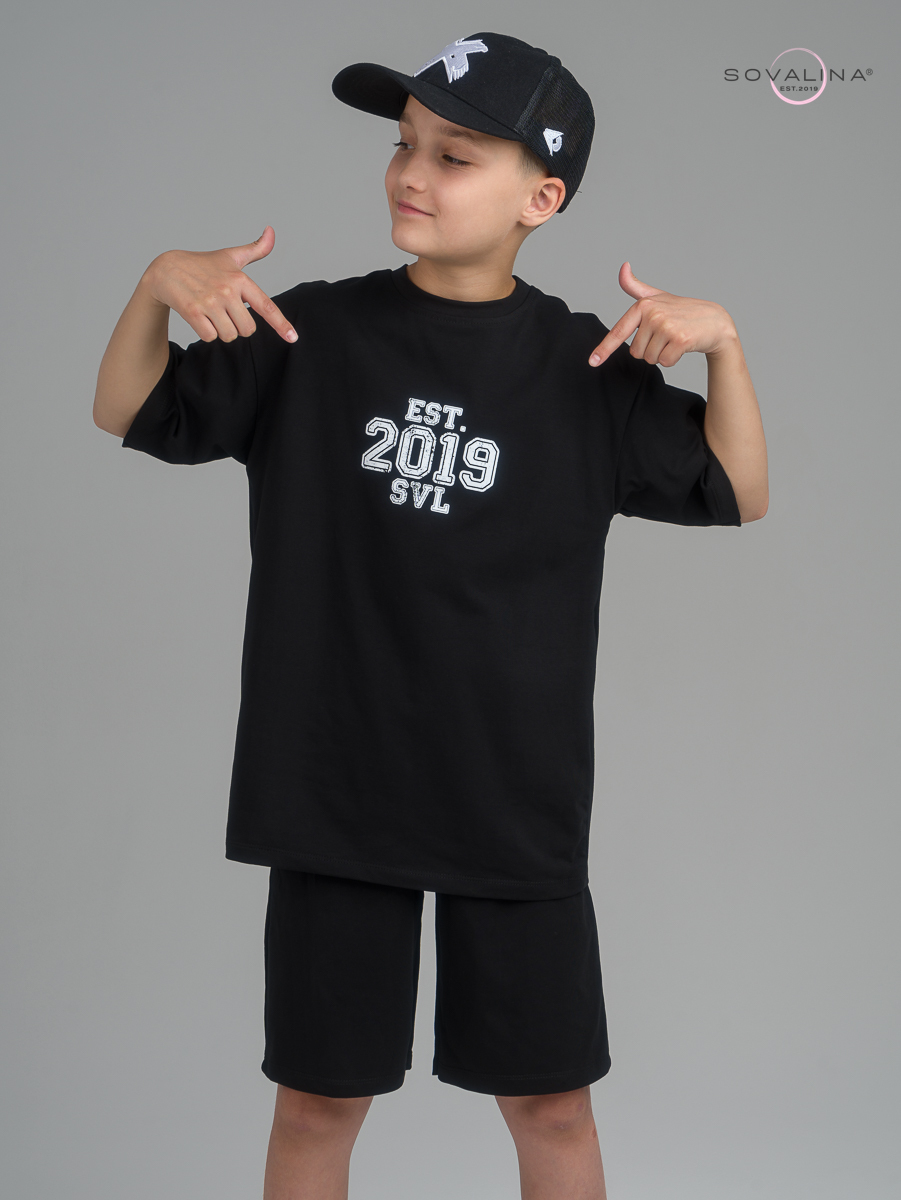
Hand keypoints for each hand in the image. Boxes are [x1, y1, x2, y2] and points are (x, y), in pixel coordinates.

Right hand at [143, 226, 297, 343]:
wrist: (165, 269)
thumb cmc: (202, 264)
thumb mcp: (230, 256)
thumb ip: (255, 249)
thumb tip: (272, 231)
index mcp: (240, 279)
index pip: (266, 306)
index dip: (281, 324)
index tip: (293, 338)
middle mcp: (227, 290)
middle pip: (247, 330)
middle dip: (237, 327)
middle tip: (225, 313)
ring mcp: (210, 301)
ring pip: (229, 336)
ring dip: (221, 331)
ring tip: (211, 314)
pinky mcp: (193, 311)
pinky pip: (210, 337)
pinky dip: (206, 333)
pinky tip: (199, 318)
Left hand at [588, 262, 735, 367]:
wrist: (715, 321)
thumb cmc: (683, 310)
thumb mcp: (657, 297)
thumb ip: (636, 286)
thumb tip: (623, 266)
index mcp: (643, 305)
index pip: (619, 331)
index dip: (604, 349)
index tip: (592, 362)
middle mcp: (653, 314)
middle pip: (635, 352)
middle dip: (649, 349)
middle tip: (666, 336)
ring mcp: (666, 326)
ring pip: (649, 359)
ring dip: (661, 355)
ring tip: (674, 339)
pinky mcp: (680, 339)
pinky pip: (665, 362)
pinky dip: (673, 359)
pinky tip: (683, 346)